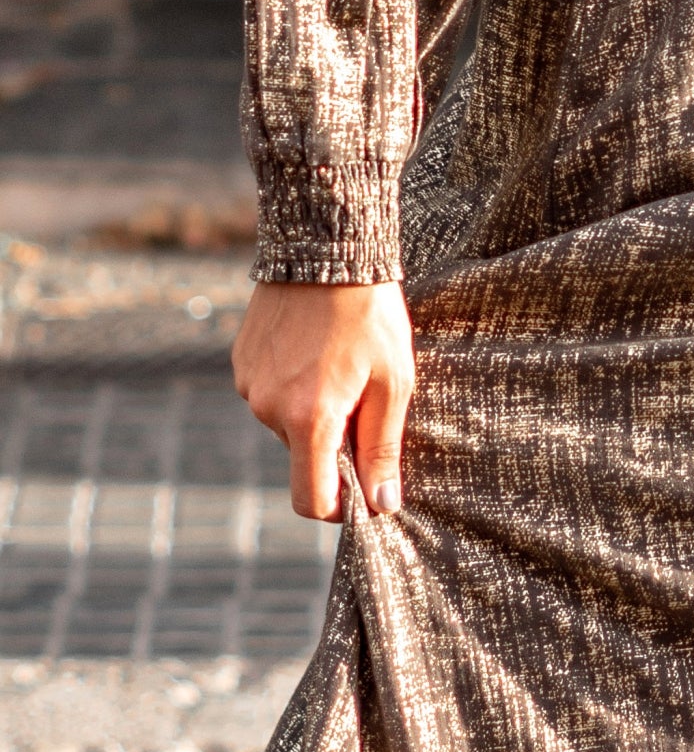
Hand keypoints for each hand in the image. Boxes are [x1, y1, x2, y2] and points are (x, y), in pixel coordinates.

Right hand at [232, 282, 414, 521]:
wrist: (328, 245)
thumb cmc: (370, 313)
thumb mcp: (393, 380)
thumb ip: (383, 446)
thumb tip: (382, 505)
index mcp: (309, 419)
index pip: (311, 499)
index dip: (339, 505)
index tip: (362, 488)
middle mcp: (269, 409)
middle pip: (303, 456)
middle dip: (333, 441)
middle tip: (363, 393)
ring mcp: (250, 385)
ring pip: (286, 423)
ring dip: (313, 409)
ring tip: (338, 360)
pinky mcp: (242, 362)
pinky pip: (270, 392)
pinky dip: (294, 384)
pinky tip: (314, 346)